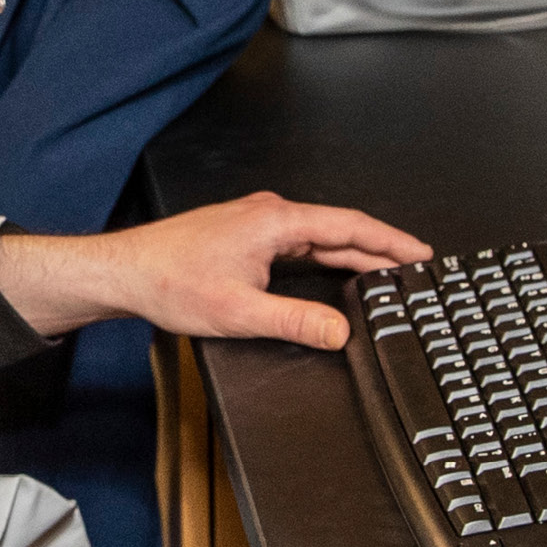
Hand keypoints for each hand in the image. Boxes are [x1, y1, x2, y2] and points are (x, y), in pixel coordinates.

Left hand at [0, 192, 429, 344]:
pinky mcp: (246, 236)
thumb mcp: (240, 312)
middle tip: (417, 268)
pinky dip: (327, 258)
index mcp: (276, 221)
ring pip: (320, 238)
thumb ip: (296, 321)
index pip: (350, 226)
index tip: (421, 253)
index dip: (390, 241)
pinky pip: (300, 244)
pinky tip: (337, 273)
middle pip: (340, 230)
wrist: (125, 272)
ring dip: (354, 254)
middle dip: (380, 249)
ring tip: (388, 274)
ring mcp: (258, 223)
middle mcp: (271, 214)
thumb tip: (340, 331)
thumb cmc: (170, 283)